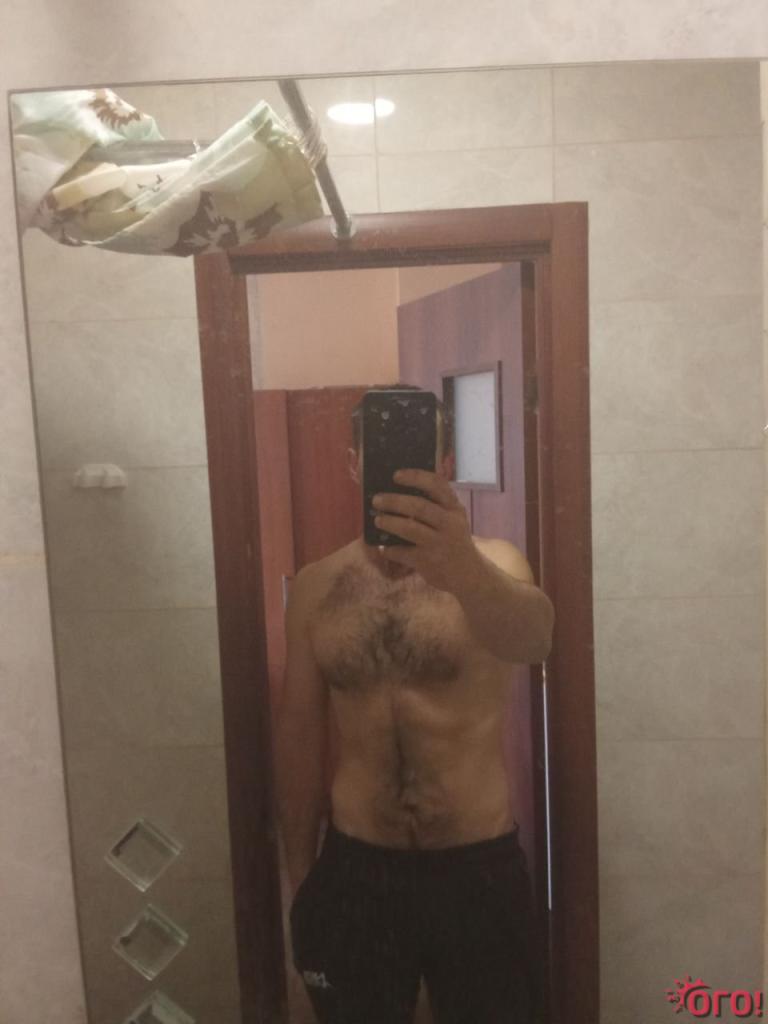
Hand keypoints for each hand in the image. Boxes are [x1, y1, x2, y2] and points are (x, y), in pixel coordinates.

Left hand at [372, 468, 482, 593]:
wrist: (468, 574)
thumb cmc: (454, 541)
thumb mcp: (454, 520)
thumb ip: (436, 506)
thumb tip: (399, 492)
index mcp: (455, 508)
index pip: (437, 485)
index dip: (415, 477)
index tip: (396, 475)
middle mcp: (449, 523)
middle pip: (419, 506)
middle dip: (394, 501)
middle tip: (377, 499)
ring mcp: (439, 543)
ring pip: (409, 528)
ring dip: (389, 522)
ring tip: (378, 520)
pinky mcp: (429, 562)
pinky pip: (403, 552)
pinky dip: (390, 549)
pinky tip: (384, 548)